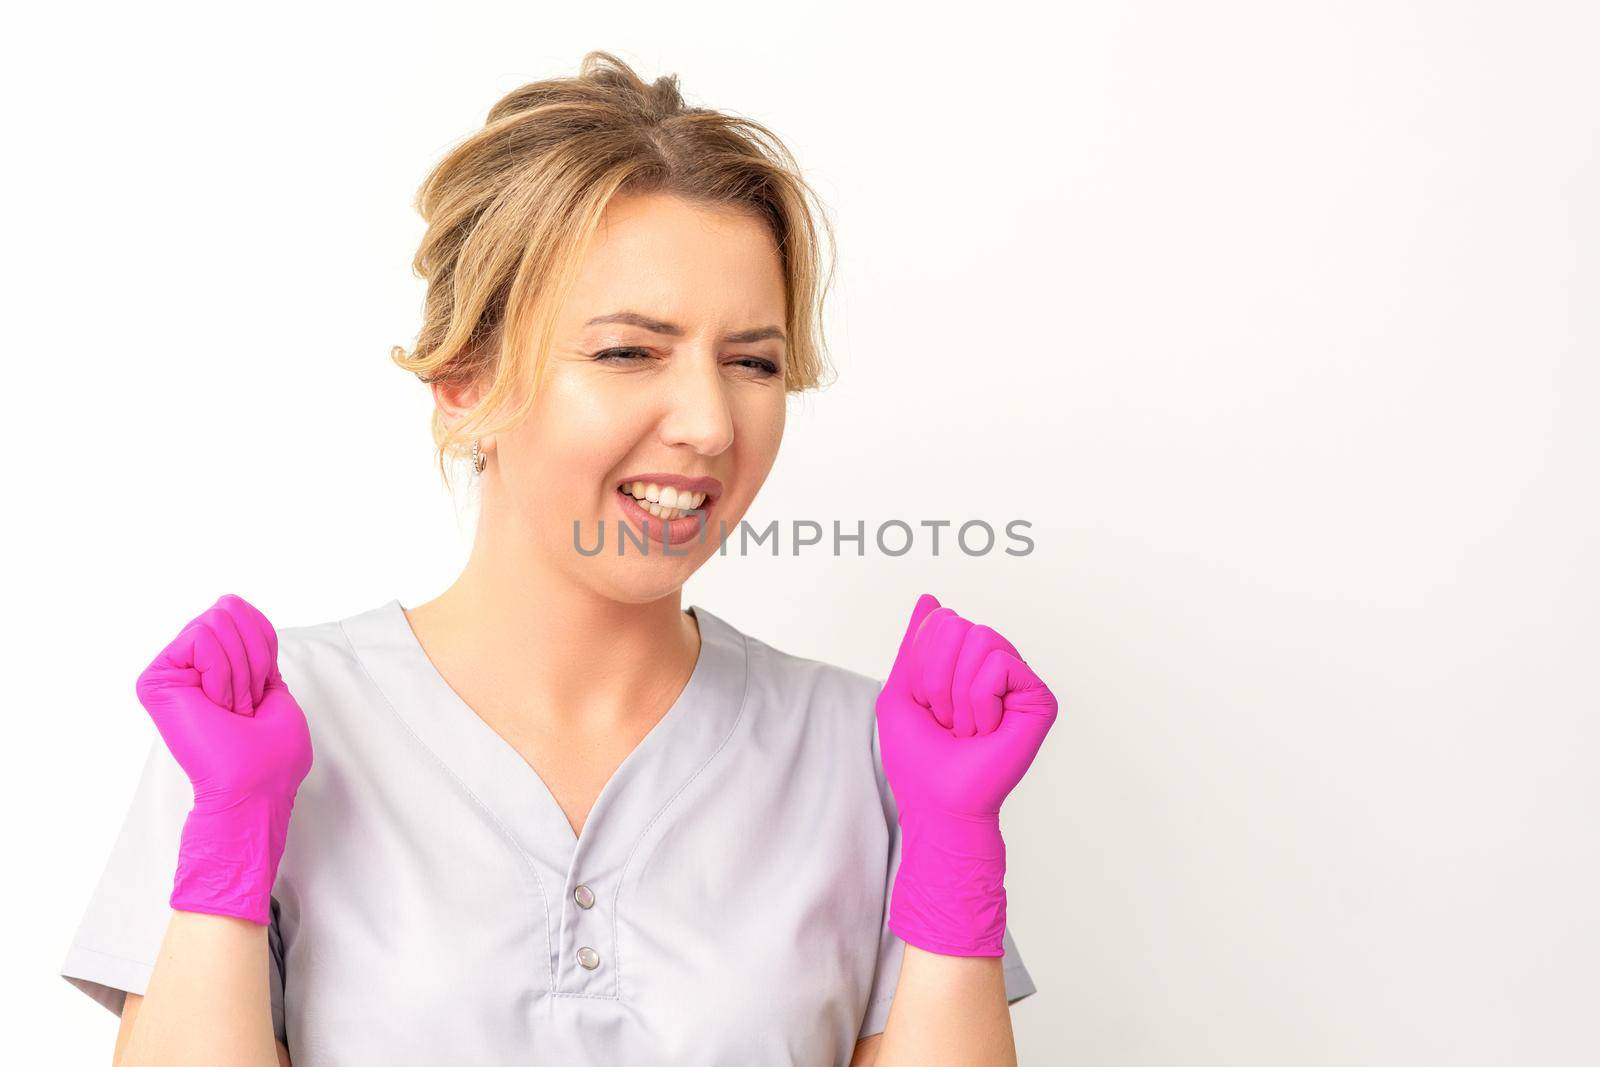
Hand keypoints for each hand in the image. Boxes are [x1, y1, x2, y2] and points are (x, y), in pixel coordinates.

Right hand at [135, 594, 313, 924]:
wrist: (252, 789)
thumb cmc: (271, 757)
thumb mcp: (275, 691)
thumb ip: (255, 653)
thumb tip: (234, 610)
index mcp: (217, 670)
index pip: (244, 614)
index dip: (265, 648)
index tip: (260, 694)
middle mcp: (189, 666)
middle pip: (230, 611)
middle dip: (253, 659)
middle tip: (243, 707)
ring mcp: (171, 671)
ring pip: (216, 622)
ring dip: (240, 672)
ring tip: (229, 711)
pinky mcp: (155, 680)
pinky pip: (202, 638)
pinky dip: (223, 672)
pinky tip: (215, 706)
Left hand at [875, 592, 1058, 955]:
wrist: (939, 803)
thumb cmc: (918, 759)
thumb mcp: (901, 692)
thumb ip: (914, 645)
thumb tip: (930, 600)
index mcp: (964, 663)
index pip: (939, 621)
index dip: (921, 665)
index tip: (928, 707)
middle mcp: (994, 666)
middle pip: (957, 624)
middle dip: (938, 676)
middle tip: (949, 719)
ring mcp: (1018, 681)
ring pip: (980, 637)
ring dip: (959, 692)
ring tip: (968, 726)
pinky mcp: (1038, 697)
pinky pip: (999, 663)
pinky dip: (980, 699)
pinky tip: (988, 728)